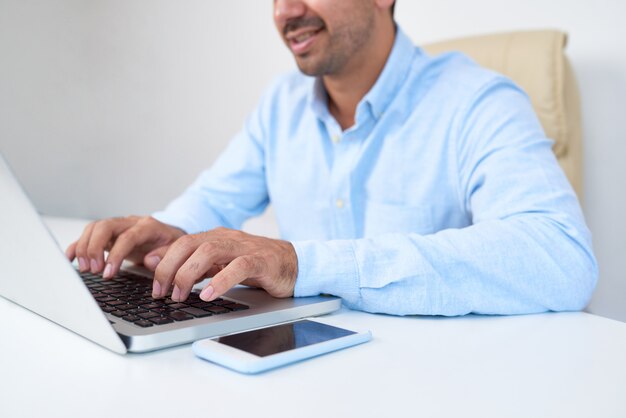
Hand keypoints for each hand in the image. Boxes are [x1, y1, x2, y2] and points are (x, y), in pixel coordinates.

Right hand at [65, 216, 185, 278]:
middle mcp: (130, 223)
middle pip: (105, 226)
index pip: (127, 237)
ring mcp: (118, 227)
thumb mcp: (176, 250)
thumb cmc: (171, 244)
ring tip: (85, 269)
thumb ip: (165, 255)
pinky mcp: (108, 234)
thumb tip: (149, 260)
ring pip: (94, 228)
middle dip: (95, 248)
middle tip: (93, 270)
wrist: (170, 235)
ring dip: (85, 247)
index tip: (108, 273)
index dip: (115, 255)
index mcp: (148, 226)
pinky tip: (70, 258)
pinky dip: (77, 245)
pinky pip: (89, 235)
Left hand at [151, 227, 297, 302]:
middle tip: (161, 292)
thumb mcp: (220, 264)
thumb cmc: (256, 265)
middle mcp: (227, 238)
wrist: (295, 264)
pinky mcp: (261, 260)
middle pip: (189, 243)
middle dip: (169, 267)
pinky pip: (239, 266)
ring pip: (210, 251)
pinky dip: (221, 280)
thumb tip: (156, 263)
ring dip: (189, 273)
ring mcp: (244, 247)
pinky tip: (209, 294)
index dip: (162, 261)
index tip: (151, 283)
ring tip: (180, 294)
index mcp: (215, 237)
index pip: (181, 242)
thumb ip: (192, 263)